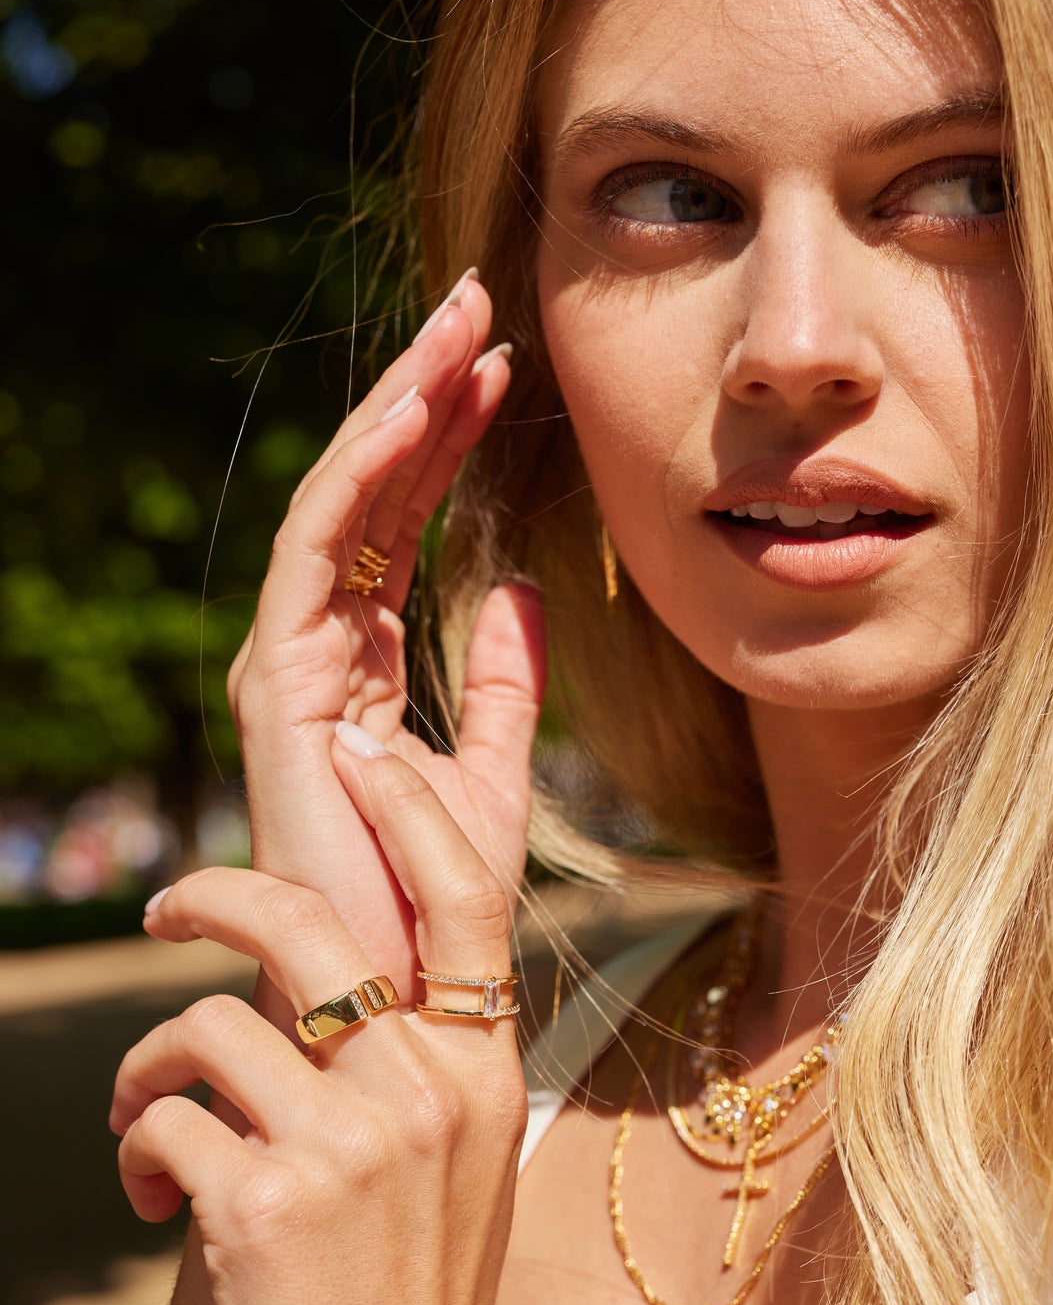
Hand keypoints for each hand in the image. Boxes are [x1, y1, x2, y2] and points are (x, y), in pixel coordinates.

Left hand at [110, 739, 528, 1304]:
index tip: (362, 747)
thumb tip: (338, 980)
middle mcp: (428, 1088)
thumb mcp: (461, 1167)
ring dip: (150, 1068)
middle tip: (162, 912)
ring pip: (208, 1026)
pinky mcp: (267, 1201)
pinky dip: (140, 1147)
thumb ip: (424, 1066)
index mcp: (486, 1071)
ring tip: (150, 1121)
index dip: (409, 804)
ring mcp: (352, 1142)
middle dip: (210, 898)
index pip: (464, 895)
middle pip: (306, 923)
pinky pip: (167, 1115)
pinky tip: (158, 1202)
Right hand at [225, 273, 544, 1044]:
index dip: (448, 447)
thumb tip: (522, 588)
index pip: (399, 530)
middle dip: (422, 400)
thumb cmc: (439, 908)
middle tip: (480, 308)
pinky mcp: (278, 685)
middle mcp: (316, 659)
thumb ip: (504, 686)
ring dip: (397, 412)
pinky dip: (363, 476)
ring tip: (458, 328)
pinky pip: (317, 553)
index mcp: (361, 672)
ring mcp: (289, 669)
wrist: (399, 996)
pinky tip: (418, 408)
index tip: (506, 373)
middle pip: (366, 501)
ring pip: (337, 506)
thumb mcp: (496, 776)